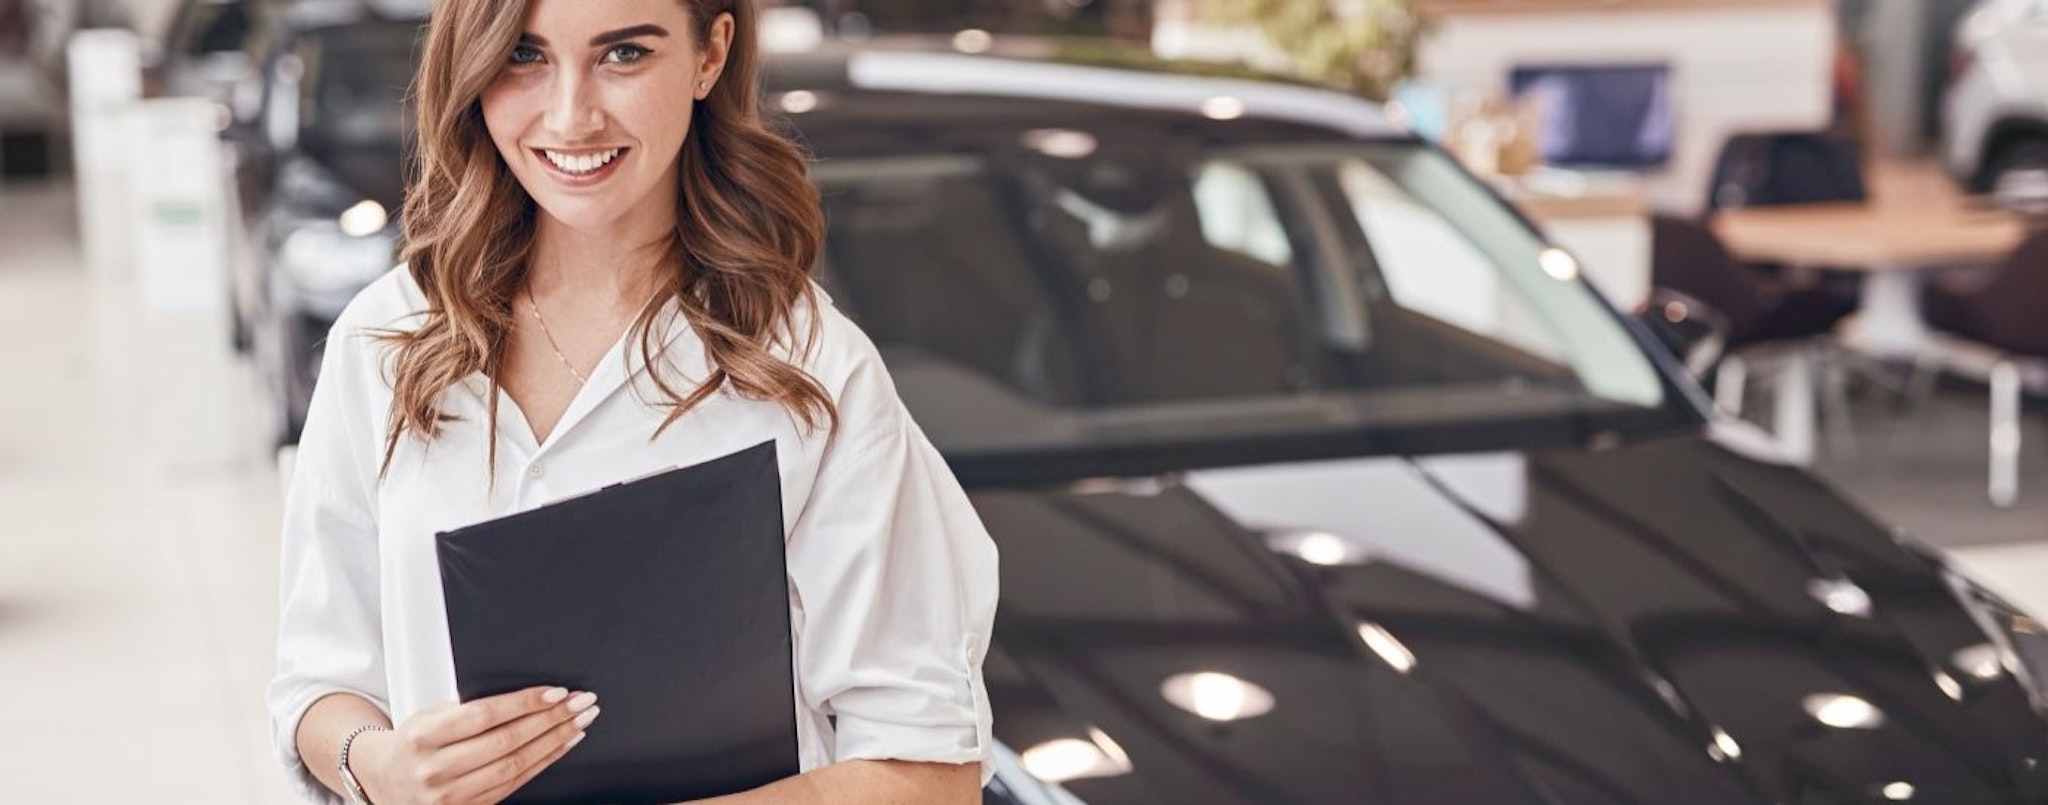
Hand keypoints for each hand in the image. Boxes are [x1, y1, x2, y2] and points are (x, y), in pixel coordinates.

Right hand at [354, 685, 599, 804]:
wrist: (387, 781)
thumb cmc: (416, 741)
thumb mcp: (430, 716)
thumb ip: (468, 708)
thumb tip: (526, 696)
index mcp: (424, 736)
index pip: (484, 716)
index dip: (524, 703)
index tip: (556, 692)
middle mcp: (436, 768)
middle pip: (506, 741)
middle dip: (551, 720)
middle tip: (581, 703)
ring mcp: (451, 795)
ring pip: (515, 765)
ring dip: (554, 742)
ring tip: (579, 722)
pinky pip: (514, 785)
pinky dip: (543, 763)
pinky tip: (561, 746)